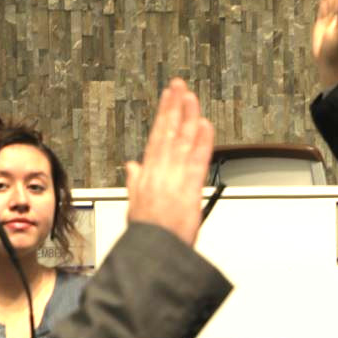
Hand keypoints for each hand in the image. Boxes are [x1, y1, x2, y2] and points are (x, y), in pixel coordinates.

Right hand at [126, 78, 214, 245]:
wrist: (153, 252)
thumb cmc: (146, 233)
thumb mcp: (135, 204)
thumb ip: (134, 182)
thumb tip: (131, 167)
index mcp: (147, 174)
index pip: (157, 137)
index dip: (164, 115)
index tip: (168, 97)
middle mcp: (160, 172)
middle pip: (169, 132)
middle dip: (175, 107)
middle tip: (180, 85)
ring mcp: (174, 178)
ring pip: (181, 140)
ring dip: (187, 117)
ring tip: (191, 97)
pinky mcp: (188, 188)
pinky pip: (197, 160)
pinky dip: (202, 142)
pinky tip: (206, 125)